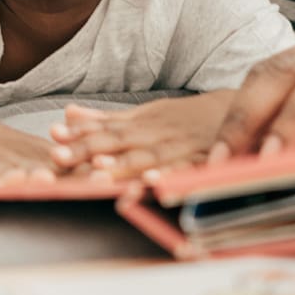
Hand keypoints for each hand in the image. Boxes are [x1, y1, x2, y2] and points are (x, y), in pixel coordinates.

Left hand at [49, 93, 232, 179]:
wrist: (242, 111)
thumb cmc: (186, 119)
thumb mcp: (146, 115)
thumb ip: (107, 119)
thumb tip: (66, 115)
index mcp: (141, 124)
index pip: (104, 131)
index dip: (78, 138)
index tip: (52, 141)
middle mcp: (157, 135)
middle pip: (119, 143)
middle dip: (88, 151)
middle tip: (60, 158)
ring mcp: (180, 148)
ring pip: (148, 158)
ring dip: (123, 166)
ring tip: (97, 173)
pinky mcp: (205, 162)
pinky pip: (187, 170)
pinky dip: (171, 175)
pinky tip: (154, 183)